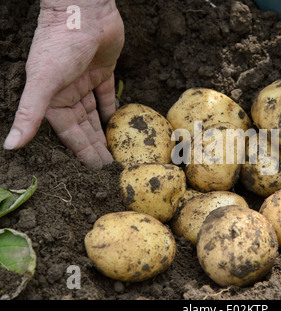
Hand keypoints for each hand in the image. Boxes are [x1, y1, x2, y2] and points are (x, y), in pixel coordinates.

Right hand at [3, 0, 123, 168]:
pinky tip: (115, 123)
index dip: (81, 151)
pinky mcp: (102, 71)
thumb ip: (30, 113)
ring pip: (95, 114)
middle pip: (83, 126)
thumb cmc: (60, 43)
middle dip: (94, 146)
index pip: (68, 133)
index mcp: (52, 98)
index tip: (94, 170)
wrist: (84, 10)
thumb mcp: (43, 81)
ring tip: (114, 151)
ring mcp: (84, 81)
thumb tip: (10, 145)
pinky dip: (110, 108)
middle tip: (108, 167)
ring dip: (103, 131)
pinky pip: (106, 95)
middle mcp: (67, 92)